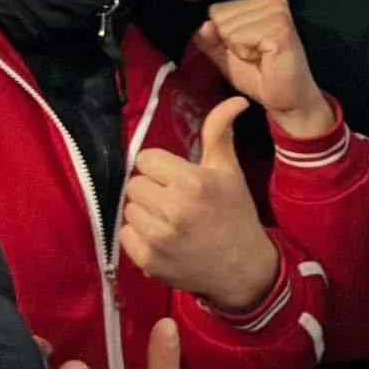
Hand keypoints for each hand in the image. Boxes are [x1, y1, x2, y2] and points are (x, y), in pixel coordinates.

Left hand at [121, 97, 280, 312]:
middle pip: (135, 184)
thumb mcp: (230, 171)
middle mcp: (172, 209)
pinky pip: (125, 235)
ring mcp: (158, 237)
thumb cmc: (235, 214)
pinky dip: (139, 237)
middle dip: (153, 190)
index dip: (161, 168)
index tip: (177, 180)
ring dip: (145, 213)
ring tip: (169, 221)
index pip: (146, 160)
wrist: (243, 268)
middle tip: (174, 202)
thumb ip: (220, 133)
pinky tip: (162, 239)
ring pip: (129, 209)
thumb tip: (236, 100)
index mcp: (191, 182)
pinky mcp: (148, 260)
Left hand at [196, 0, 334, 138]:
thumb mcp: (226, 55)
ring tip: (261, 56)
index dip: (225, 36)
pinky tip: (265, 58)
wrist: (287, 99)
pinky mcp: (280, 27)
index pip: (218, 9)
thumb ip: (211, 39)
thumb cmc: (259, 76)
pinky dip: (246, 54)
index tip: (248, 48)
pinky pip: (239, 37)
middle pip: (221, 17)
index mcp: (262, 0)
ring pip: (228, 27)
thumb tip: (204, 25)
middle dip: (231, 42)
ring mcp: (277, 11)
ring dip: (239, 49)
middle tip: (256, 55)